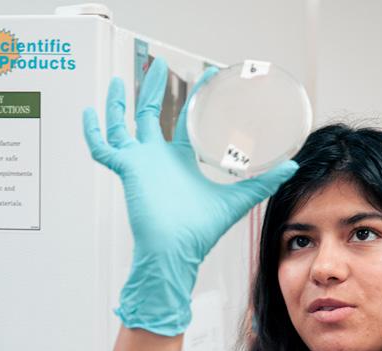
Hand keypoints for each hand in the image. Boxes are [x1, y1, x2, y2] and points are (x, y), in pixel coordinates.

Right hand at [83, 57, 298, 335]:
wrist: (176, 251)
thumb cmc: (200, 231)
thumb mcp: (236, 199)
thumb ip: (262, 182)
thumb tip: (292, 166)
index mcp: (181, 160)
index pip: (186, 119)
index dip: (195, 98)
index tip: (205, 76)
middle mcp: (158, 158)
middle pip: (150, 116)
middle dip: (153, 90)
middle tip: (159, 67)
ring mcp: (140, 164)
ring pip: (122, 125)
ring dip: (119, 104)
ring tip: (122, 80)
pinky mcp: (127, 171)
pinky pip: (103, 149)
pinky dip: (93, 133)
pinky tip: (89, 113)